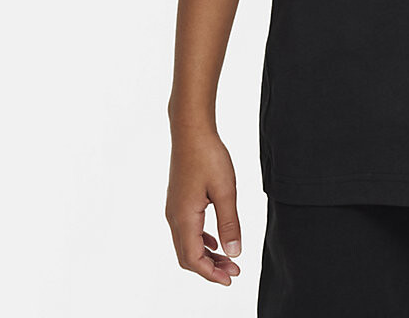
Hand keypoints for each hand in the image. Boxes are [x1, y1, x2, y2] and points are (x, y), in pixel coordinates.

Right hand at [166, 127, 243, 285]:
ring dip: (207, 254)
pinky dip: (201, 241)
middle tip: (234, 271)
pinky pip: (187, 230)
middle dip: (210, 268)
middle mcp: (174, 217)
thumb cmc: (208, 156)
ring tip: (229, 258)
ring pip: (187, 244)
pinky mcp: (178, 201)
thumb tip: (234, 252)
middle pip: (188, 256)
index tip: (231, 278)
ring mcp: (174, 209)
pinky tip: (215, 240)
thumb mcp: (225, 190)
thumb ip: (229, 223)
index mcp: (184, 218)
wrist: (191, 131)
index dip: (212, 273)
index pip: (193, 259)